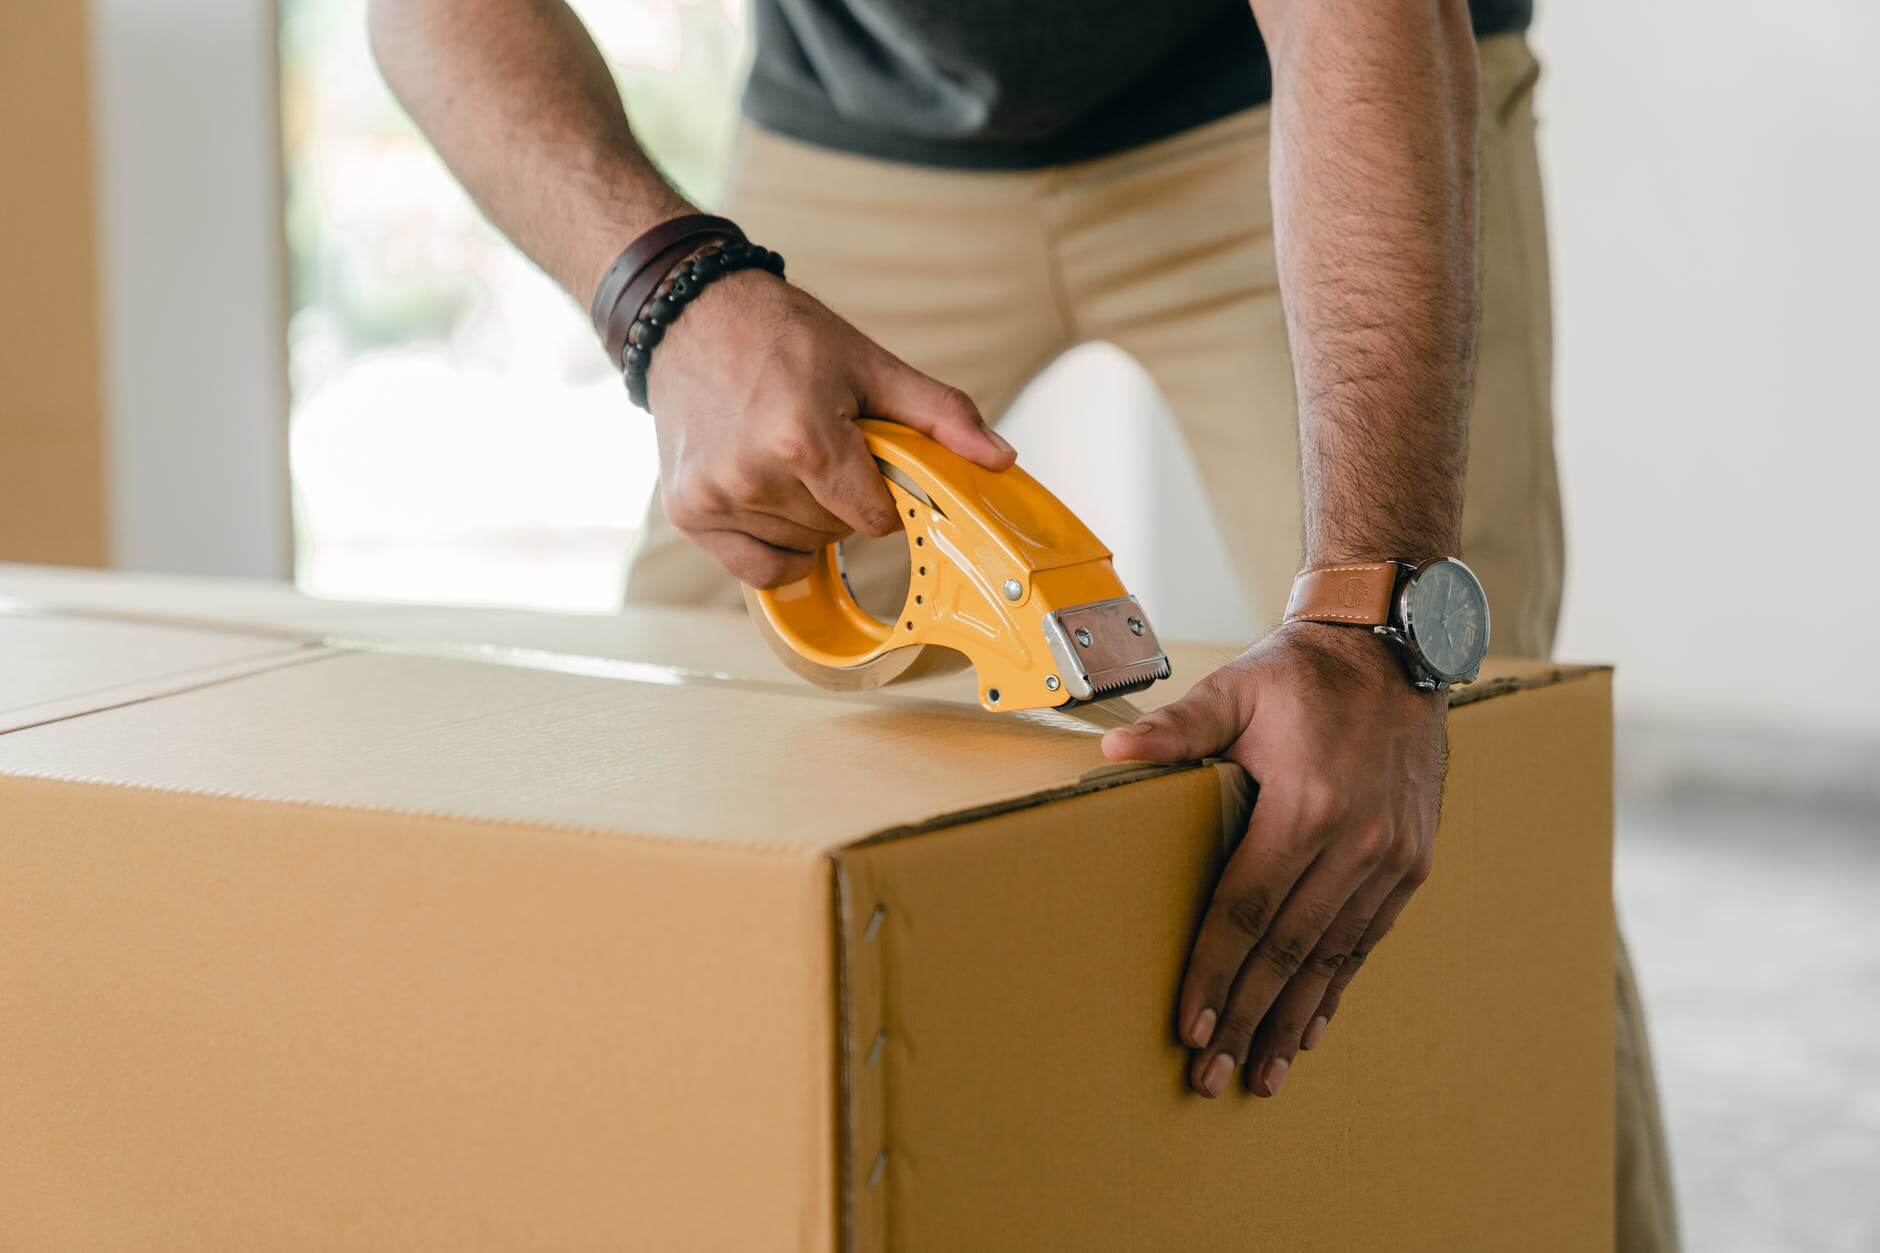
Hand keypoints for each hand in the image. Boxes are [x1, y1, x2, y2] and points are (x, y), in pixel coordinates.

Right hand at [645, 269, 1015, 586]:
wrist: (691, 316)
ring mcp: (715, 497)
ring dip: (807, 517)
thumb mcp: (871, 366)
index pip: (875, 518)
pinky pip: (757, 569)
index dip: (883, 495)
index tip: (867, 460)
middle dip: (843, 500)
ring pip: (800, 548)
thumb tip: (1000, 459)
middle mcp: (753, 476)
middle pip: (837, 534)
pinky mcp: (688, 512)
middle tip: (821, 446)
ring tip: (785, 457)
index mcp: (802, 439)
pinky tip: (768, 499)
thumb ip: (940, 416)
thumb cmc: (783, 336)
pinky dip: (774, 547)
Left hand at [1100, 621, 1444, 1097]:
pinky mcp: (1411, 861)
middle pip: (1287, 950)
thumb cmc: (1302, 672)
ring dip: (1292, 1020)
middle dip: (1245, 1018)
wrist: (1395, 647)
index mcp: (1307, 805)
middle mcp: (1356, 842)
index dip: (1214, 973)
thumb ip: (1178, 727)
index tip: (1188, 1027)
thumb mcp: (1236, 688)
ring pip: (1332, 957)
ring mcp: (1391, 857)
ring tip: (1259, 1074)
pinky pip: (1367, 940)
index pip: (1247, 910)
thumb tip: (1113, 755)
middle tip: (1210, 1075)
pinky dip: (1336, 988)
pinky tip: (1310, 1028)